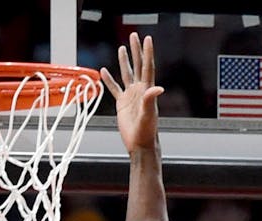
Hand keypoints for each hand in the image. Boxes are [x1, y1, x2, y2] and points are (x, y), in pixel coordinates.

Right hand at [101, 33, 164, 152]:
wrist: (139, 143)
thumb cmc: (146, 131)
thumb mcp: (149, 115)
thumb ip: (150, 100)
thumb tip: (157, 88)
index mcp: (146, 90)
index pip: (147, 67)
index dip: (147, 52)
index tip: (147, 39)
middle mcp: (139, 90)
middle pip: (137, 65)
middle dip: (136, 50)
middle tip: (134, 35)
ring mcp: (130, 95)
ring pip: (126, 74)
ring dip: (124, 61)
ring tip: (122, 48)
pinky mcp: (122, 103)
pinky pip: (114, 88)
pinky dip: (109, 80)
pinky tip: (104, 71)